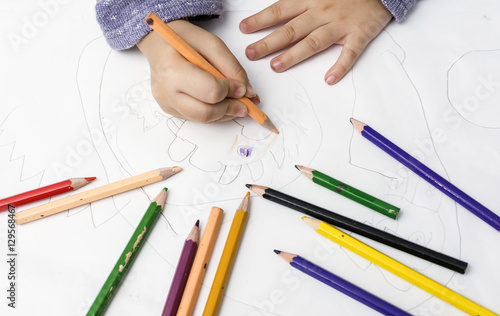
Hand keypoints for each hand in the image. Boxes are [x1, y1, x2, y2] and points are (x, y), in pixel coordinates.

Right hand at [137, 20, 257, 122]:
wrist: (159, 44)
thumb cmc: (184, 40)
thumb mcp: (212, 43)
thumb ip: (232, 67)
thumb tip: (248, 92)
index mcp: (173, 70)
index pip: (209, 91)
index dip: (230, 91)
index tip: (242, 87)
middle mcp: (166, 91)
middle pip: (205, 112)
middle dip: (230, 109)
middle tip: (245, 104)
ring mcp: (166, 103)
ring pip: (203, 120)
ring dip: (225, 114)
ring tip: (238, 104)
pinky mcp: (170, 110)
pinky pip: (198, 119)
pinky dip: (215, 114)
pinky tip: (223, 104)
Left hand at [240, 0, 391, 84]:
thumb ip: (297, 0)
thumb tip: (275, 9)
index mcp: (311, 0)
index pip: (281, 10)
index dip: (261, 20)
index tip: (244, 29)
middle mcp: (323, 12)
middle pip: (292, 29)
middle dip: (269, 41)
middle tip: (252, 53)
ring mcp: (341, 24)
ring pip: (314, 41)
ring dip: (295, 55)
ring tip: (277, 66)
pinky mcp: (360, 34)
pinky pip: (349, 52)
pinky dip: (340, 66)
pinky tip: (329, 79)